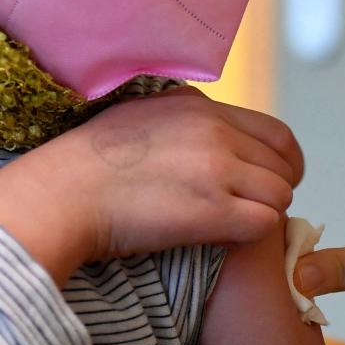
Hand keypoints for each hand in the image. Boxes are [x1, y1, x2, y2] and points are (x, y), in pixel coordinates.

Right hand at [0, 88, 303, 281]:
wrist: (61, 194)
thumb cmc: (87, 165)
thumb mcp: (142, 115)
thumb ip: (186, 121)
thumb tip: (213, 132)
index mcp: (200, 107)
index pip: (276, 133)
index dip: (282, 162)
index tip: (269, 182)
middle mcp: (214, 130)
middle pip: (284, 165)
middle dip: (275, 190)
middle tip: (254, 209)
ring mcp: (215, 168)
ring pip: (280, 195)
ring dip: (263, 214)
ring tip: (233, 226)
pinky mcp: (212, 209)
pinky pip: (265, 223)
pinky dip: (253, 234)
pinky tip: (224, 237)